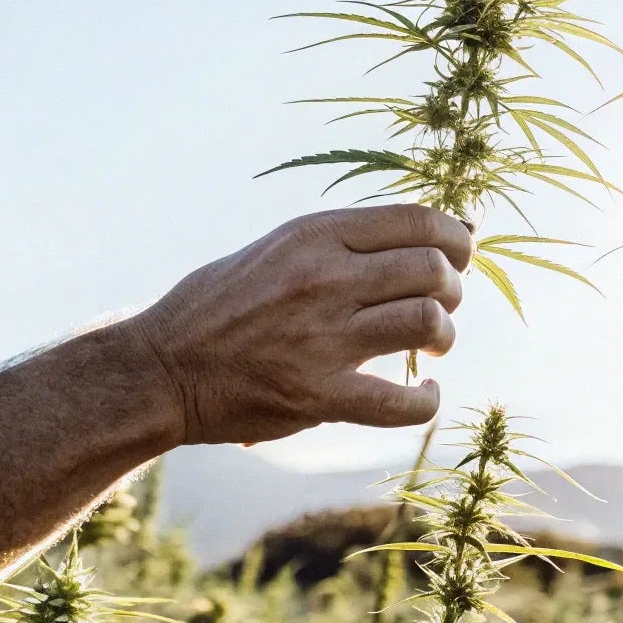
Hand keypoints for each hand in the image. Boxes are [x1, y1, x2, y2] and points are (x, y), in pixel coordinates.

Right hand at [126, 203, 471, 444]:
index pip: (417, 220)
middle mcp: (323, 280)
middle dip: (453, 287)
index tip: (460, 255)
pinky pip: (402, 403)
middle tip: (442, 303)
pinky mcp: (318, 396)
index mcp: (313, 235)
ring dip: (444, 335)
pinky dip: (426, 402)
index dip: (456, 237)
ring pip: (427, 322)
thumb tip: (437, 231)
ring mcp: (322, 339)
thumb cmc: (223, 303)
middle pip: (432, 270)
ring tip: (433, 344)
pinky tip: (424, 394)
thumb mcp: (280, 247)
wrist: (162, 369)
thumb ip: (348, 241)